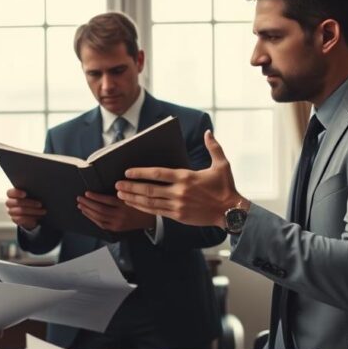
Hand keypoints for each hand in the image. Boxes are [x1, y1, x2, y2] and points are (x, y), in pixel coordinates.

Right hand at [5, 188, 45, 229]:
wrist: (31, 212)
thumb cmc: (32, 199)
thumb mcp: (31, 194)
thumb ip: (32, 191)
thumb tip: (40, 190)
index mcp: (12, 194)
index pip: (10, 193)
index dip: (17, 193)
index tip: (25, 194)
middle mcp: (10, 203)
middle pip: (17, 202)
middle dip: (30, 203)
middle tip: (40, 204)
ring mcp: (11, 211)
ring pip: (20, 211)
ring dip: (33, 211)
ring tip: (43, 211)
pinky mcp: (15, 219)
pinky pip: (21, 219)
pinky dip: (30, 218)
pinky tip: (37, 218)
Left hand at [76, 191, 155, 231]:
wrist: (151, 220)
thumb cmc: (141, 204)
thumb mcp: (134, 195)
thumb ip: (121, 191)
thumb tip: (106, 185)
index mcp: (125, 205)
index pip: (107, 200)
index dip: (95, 197)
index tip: (87, 193)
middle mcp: (121, 215)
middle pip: (100, 210)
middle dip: (88, 204)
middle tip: (79, 198)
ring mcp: (118, 223)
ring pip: (99, 218)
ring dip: (88, 211)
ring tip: (80, 205)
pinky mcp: (117, 229)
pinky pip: (102, 224)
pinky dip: (93, 219)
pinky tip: (87, 214)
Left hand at [114, 130, 244, 226]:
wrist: (231, 211)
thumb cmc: (226, 187)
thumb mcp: (222, 165)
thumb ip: (213, 147)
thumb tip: (208, 132)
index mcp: (186, 177)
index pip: (158, 174)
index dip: (140, 173)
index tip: (127, 172)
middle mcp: (180, 192)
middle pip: (149, 189)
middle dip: (130, 187)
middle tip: (116, 184)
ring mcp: (178, 205)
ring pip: (150, 202)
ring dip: (133, 198)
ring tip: (120, 194)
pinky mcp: (178, 216)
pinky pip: (156, 212)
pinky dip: (143, 208)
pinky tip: (133, 204)